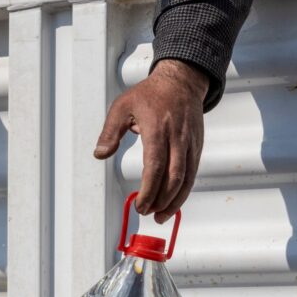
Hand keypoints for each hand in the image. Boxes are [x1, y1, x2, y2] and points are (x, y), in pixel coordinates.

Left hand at [95, 59, 208, 222]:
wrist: (182, 81)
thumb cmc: (149, 94)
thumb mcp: (122, 106)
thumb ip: (110, 132)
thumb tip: (100, 154)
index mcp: (157, 128)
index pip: (155, 165)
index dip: (148, 189)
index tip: (140, 204)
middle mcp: (177, 137)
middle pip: (173, 177)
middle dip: (160, 200)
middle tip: (146, 212)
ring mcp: (190, 143)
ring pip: (186, 178)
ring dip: (174, 201)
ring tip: (160, 216)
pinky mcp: (197, 147)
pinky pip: (192, 173)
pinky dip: (183, 192)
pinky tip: (172, 203)